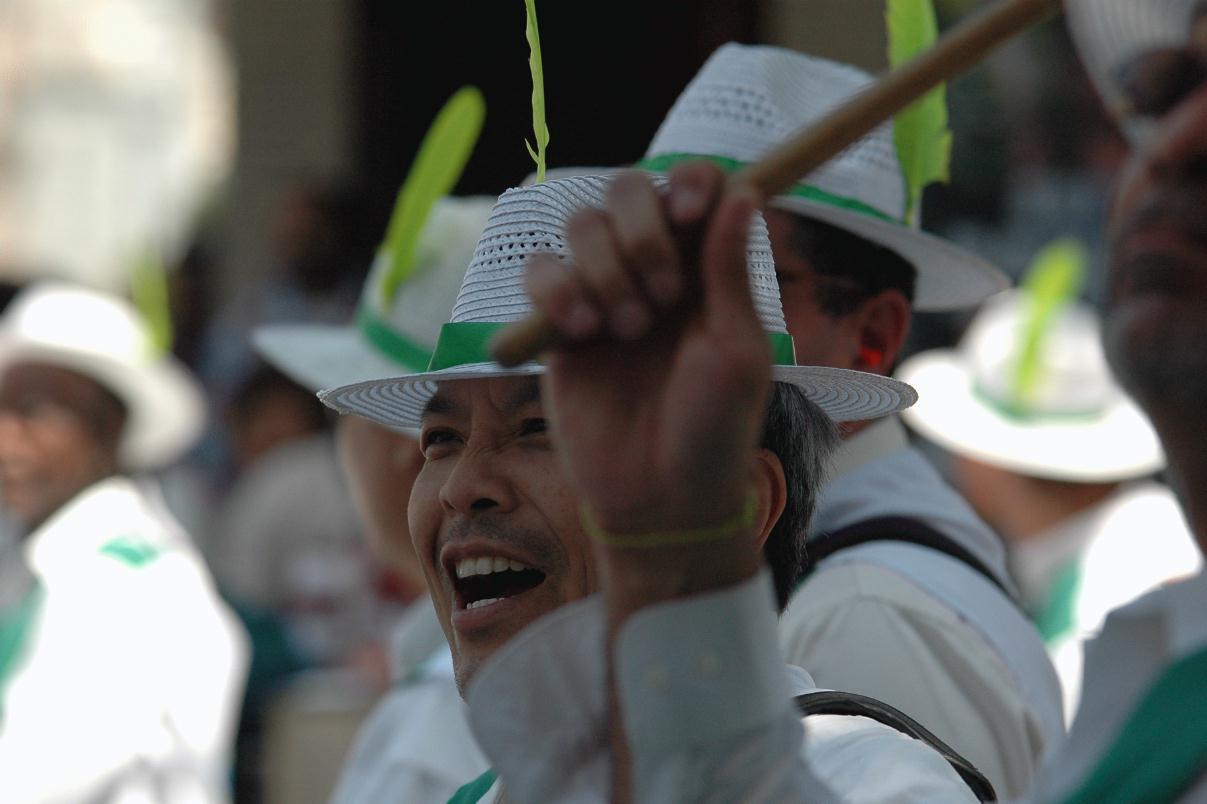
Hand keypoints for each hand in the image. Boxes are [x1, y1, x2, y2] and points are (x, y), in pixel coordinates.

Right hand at [525, 164, 768, 538]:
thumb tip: (744, 188)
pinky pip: (538, 272)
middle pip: (627, 190)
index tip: (688, 212)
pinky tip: (581, 332)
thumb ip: (729, 270)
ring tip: (626, 330)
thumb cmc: (714, 429)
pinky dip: (555, 290)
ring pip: (580, 225)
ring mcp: (603, 293)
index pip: (694, 188)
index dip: (687, 182)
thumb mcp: (736, 351)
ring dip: (603, 268)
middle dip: (641, 230)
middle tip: (662, 295)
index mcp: (707, 269)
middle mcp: (653, 269)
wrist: (658, 498)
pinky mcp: (557, 326)